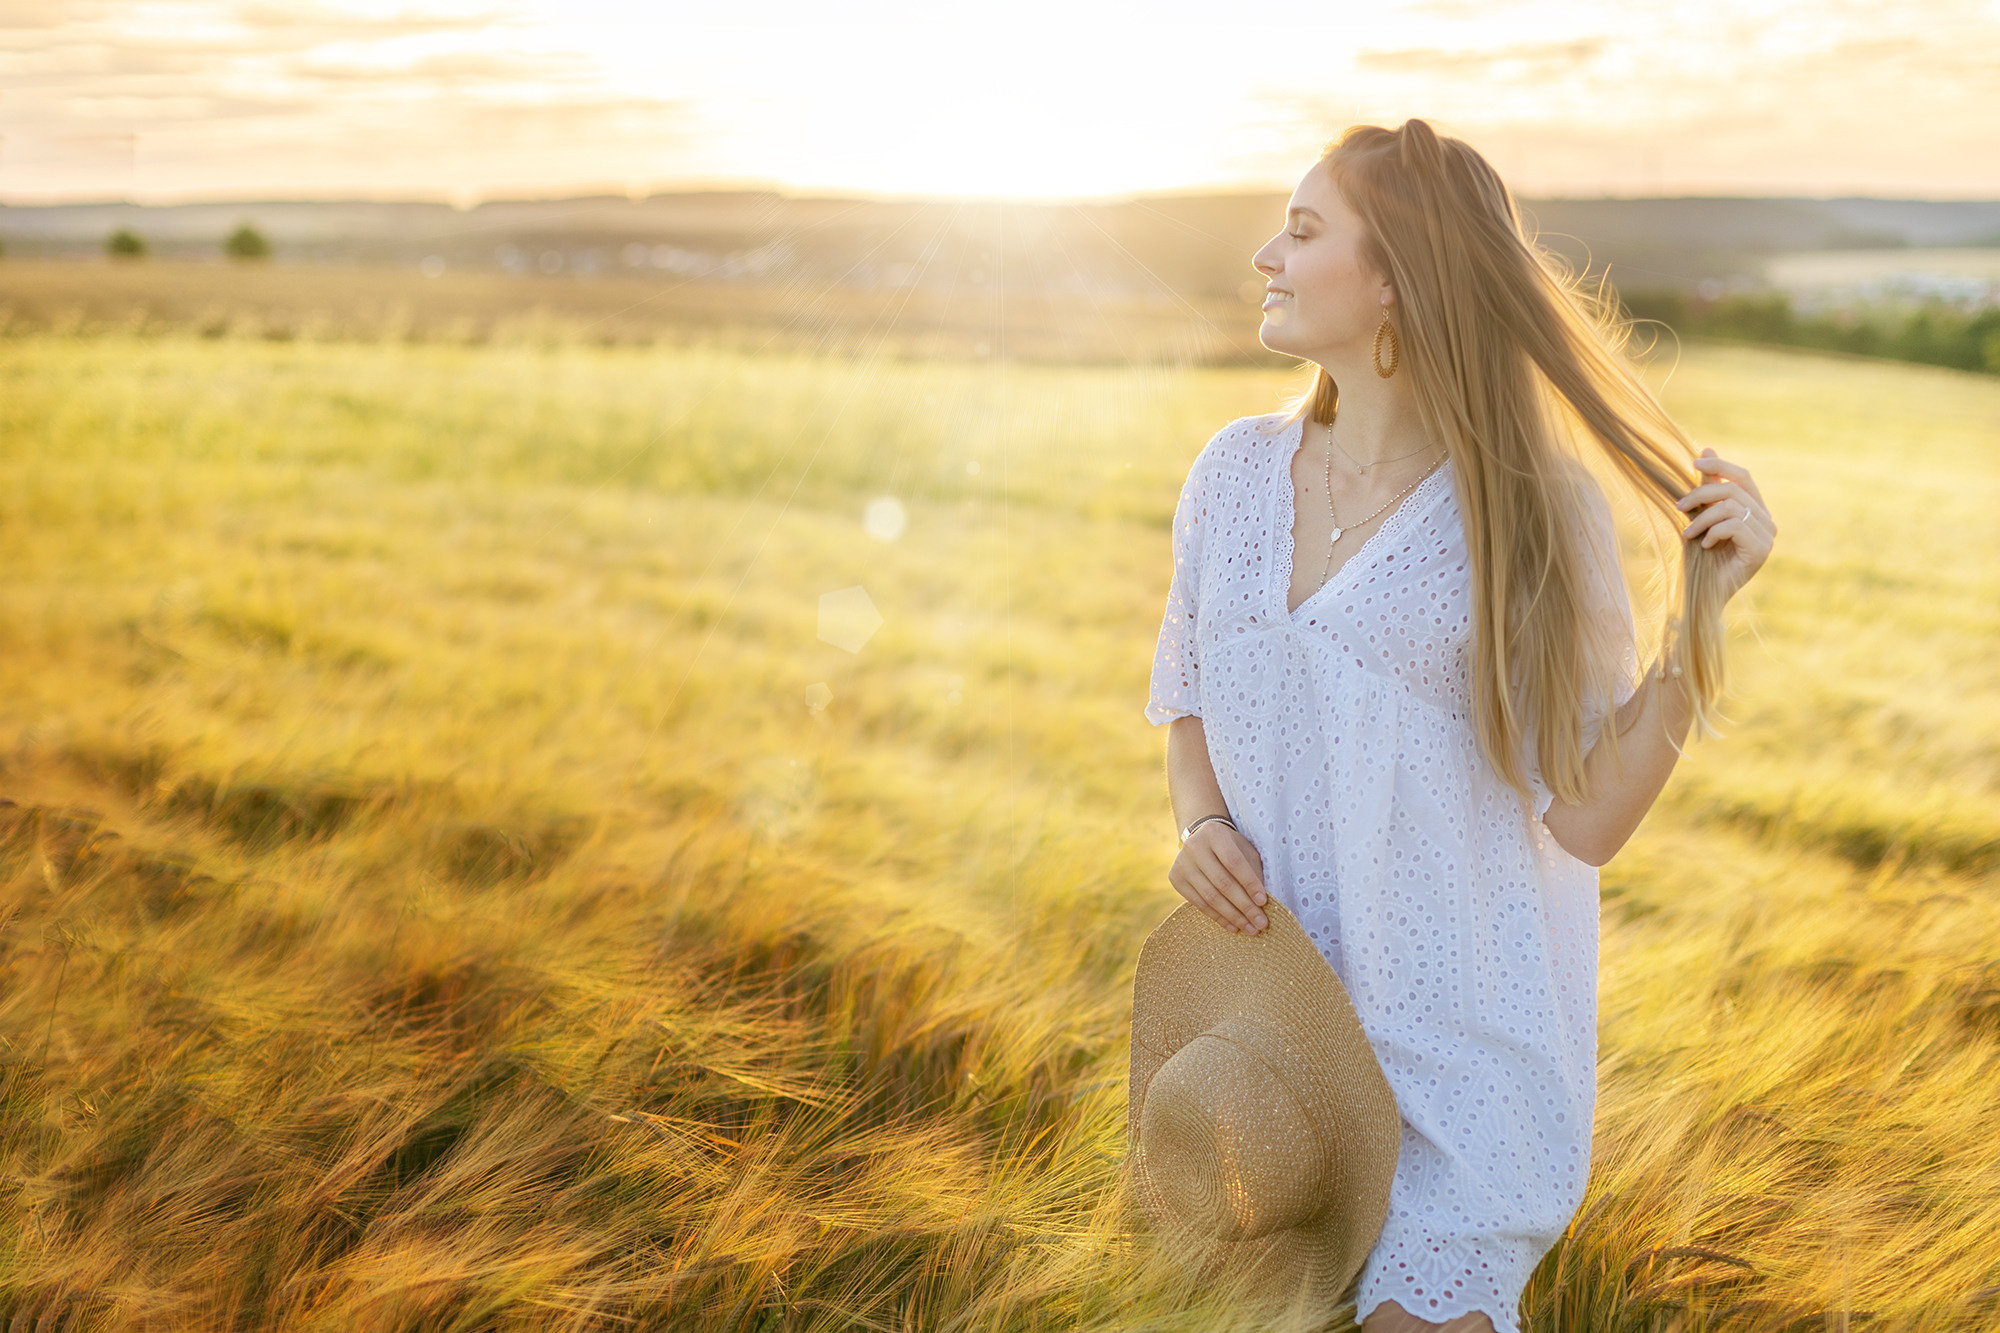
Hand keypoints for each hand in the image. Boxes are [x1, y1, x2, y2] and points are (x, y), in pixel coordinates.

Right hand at [1169, 821, 1268, 934]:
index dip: (1249, 883)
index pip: (1234, 862)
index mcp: (1215, 835)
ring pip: (1210, 897)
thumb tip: (1261, 903)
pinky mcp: (1176, 879)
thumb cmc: (1230, 846)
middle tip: (1261, 924)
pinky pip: (1199, 904)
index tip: (1264, 902)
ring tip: (1250, 929)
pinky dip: (1218, 917)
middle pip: (1222, 883)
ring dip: (1233, 916)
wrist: (1200, 838)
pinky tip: (1233, 926)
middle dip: (1244, 906)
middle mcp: (1194, 847)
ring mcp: (1182, 864)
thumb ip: (1254, 871)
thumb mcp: (1244, 850)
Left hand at [1676, 447, 1775, 600]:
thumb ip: (1708, 486)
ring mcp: (1767, 536)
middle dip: (1702, 494)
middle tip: (1679, 506)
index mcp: (1755, 510)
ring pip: (1732, 507)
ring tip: (1687, 533)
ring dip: (1702, 518)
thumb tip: (1706, 448)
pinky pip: (1735, 526)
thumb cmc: (1700, 556)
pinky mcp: (1761, 550)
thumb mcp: (1701, 515)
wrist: (1702, 593)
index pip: (1743, 476)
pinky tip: (1704, 545)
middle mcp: (1766, 521)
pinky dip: (1713, 532)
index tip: (1694, 460)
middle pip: (1734, 489)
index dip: (1720, 464)